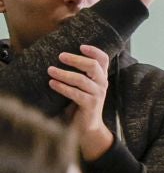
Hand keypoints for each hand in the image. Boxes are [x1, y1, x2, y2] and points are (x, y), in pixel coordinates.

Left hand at [48, 45, 112, 160]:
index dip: (94, 51)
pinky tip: (52, 83)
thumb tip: (61, 56)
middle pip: (93, 66)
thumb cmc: (80, 103)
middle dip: (75, 59)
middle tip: (60, 56)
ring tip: (50, 70)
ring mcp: (98, 95)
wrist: (86, 127)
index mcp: (101, 77)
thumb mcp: (83, 86)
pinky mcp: (91, 105)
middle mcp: (102, 84)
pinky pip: (76, 93)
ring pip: (82, 79)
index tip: (80, 46)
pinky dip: (62, 87)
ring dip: (64, 73)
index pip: (104, 59)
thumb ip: (79, 73)